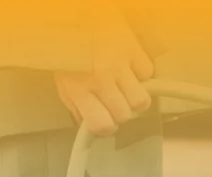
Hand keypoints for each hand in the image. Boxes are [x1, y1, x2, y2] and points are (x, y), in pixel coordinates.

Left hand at [53, 4, 154, 136]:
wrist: (76, 14)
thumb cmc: (67, 51)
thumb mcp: (63, 84)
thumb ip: (76, 107)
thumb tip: (88, 126)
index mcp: (79, 91)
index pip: (102, 126)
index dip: (106, 127)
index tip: (106, 121)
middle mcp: (100, 80)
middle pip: (124, 116)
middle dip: (120, 111)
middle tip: (115, 101)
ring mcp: (118, 64)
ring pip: (141, 101)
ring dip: (135, 98)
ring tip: (126, 89)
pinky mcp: (132, 49)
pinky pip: (147, 73)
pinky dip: (141, 73)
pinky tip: (130, 68)